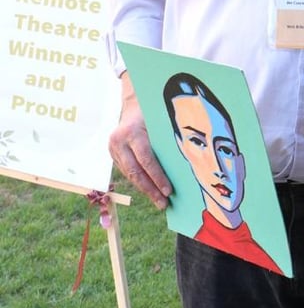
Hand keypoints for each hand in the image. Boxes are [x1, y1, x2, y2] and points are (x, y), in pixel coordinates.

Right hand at [108, 72, 171, 208]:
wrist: (133, 104)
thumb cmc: (153, 113)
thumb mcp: (160, 123)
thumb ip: (166, 141)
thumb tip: (186, 164)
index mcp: (132, 132)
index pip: (146, 160)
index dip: (157, 177)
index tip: (169, 191)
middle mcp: (118, 141)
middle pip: (136, 172)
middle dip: (151, 190)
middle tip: (164, 203)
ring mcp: (113, 148)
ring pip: (130, 174)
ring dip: (145, 190)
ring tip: (160, 201)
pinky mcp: (112, 154)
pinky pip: (127, 171)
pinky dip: (140, 182)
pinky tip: (151, 191)